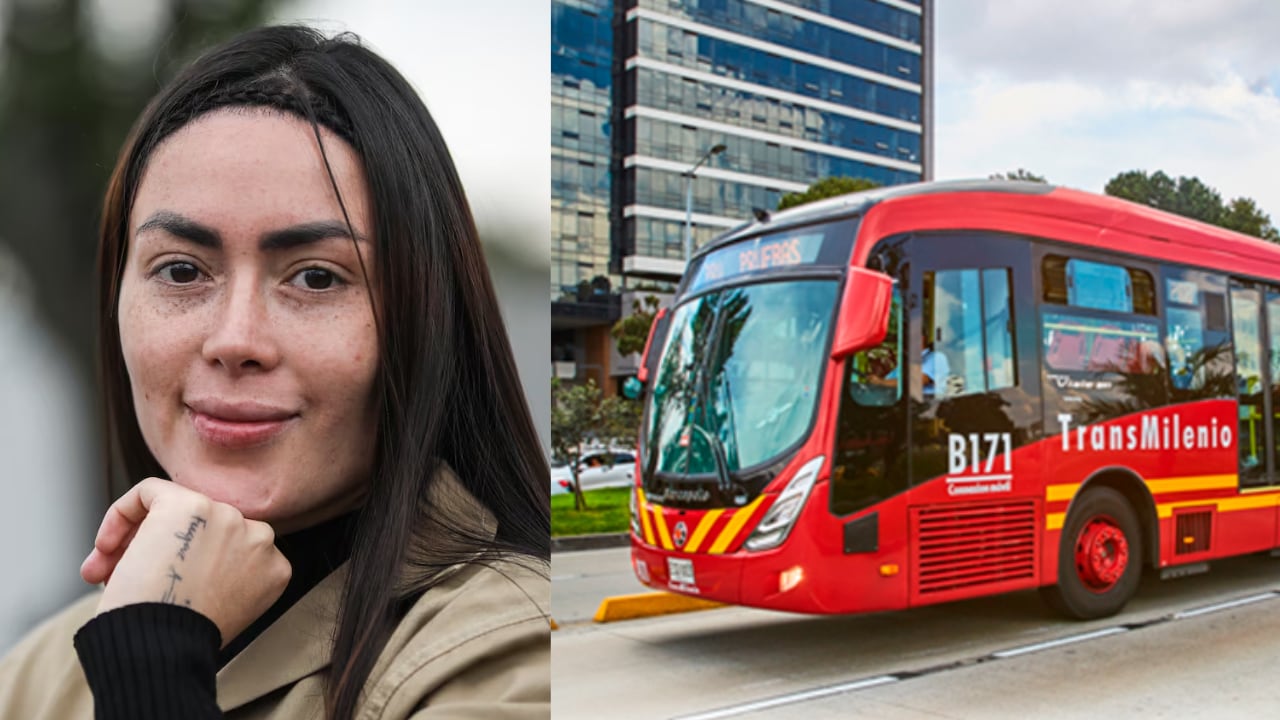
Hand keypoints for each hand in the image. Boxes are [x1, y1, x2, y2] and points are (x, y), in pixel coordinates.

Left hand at [81, 478, 291, 646]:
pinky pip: (150, 492)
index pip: (230, 550)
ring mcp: (227, 518)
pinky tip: (104, 546)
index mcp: (273, 568)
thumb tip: (183, 564)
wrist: (164, 646)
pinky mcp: (190, 504)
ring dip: (136, 540)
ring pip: (176, 512)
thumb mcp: (225, 610)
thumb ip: (223, 580)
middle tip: (119, 578)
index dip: (187, 566)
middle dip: (159, 551)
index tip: (161, 587)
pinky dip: (122, 513)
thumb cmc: (182, 640)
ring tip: (104, 571)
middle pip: (204, 530)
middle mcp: (258, 538)